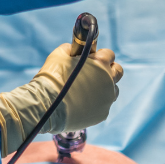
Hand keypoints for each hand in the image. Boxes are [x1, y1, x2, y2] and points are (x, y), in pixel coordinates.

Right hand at [0, 43, 120, 154]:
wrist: (46, 105)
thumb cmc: (52, 77)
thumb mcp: (59, 54)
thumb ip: (71, 49)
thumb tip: (74, 49)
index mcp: (100, 63)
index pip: (109, 54)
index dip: (99, 55)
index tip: (91, 59)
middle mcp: (108, 80)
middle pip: (118, 71)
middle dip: (109, 70)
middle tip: (95, 73)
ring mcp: (107, 98)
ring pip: (113, 90)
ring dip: (104, 88)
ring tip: (87, 90)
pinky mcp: (102, 114)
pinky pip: (103, 106)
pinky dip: (95, 104)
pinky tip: (81, 103)